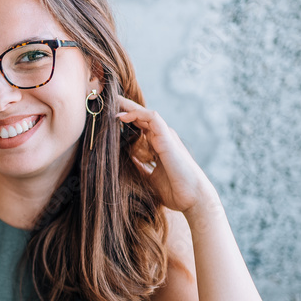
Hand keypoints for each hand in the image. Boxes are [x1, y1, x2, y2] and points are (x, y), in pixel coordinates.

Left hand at [114, 96, 215, 213]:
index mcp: (158, 146)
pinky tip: (123, 116)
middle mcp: (162, 138)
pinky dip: (137, 114)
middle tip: (107, 101)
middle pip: (141, 117)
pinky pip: (152, 118)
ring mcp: (166, 136)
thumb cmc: (174, 191)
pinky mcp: (168, 138)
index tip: (108, 118)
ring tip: (112, 101)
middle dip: (124, 108)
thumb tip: (124, 162)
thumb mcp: (149, 177)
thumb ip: (139, 167)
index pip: (140, 127)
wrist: (192, 199)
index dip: (126, 121)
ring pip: (145, 114)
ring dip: (128, 106)